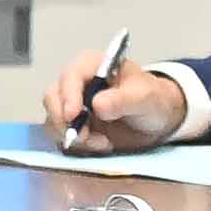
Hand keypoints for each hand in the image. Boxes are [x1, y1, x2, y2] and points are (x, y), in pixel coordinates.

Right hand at [57, 54, 181, 152]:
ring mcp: (73, 105)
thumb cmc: (152, 99)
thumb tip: (97, 105)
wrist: (157, 120)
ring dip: (72, 135)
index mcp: (93, 66)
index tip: (73, 115)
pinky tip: (101, 145)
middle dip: (63, 120)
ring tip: (102, 143)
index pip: (71, 76)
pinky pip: (61, 136)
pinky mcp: (74, 125)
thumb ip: (123, 100)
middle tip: (84, 136)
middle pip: (53, 98)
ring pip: (53, 119)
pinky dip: (77, 145)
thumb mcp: (145, 97)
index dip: (68, 95)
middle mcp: (77, 83)